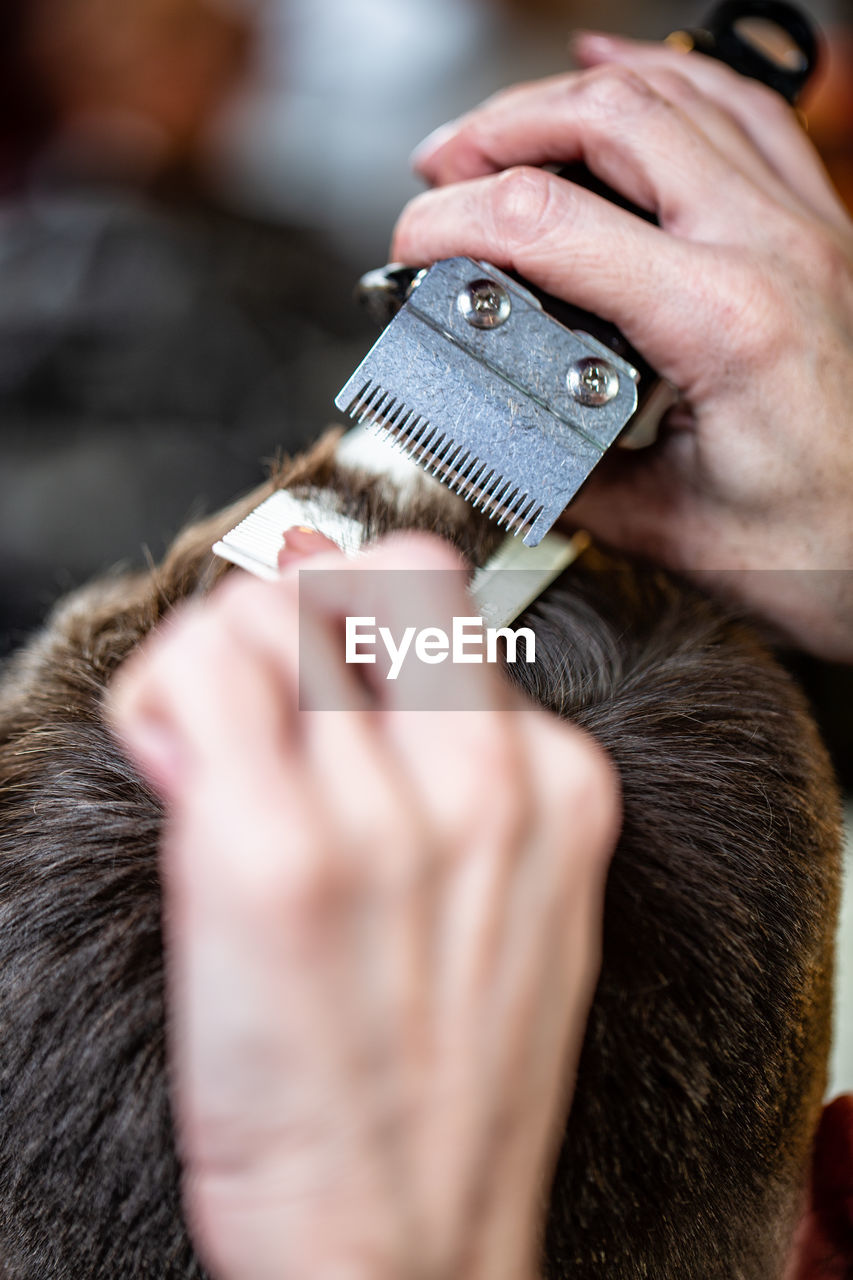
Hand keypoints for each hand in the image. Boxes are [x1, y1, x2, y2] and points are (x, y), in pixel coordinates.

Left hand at [108, 532, 618, 1279]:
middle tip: (257, 699)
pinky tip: (172, 770)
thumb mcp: (510, 911)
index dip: (348, 634)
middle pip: (360, 575)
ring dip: (219, 656)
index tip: (312, 689)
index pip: (434, 599)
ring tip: (206, 748)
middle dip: (292, 614)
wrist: (406, 1242)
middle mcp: (482, 777)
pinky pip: (198, 669)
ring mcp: (382, 810)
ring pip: (270, 607)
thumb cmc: (446, 1090)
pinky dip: (163, 695)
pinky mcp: (274, 849)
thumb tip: (348, 651)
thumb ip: (455, 774)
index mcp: (552, 786)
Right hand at [393, 34, 852, 660]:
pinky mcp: (819, 228)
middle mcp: (772, 247)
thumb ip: (568, 482)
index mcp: (724, 322)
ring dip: (572, 96)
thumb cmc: (829, 545)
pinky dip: (666, 77)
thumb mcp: (670, 531)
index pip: (549, 222)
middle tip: (439, 169)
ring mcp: (805, 225)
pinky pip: (741, 109)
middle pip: (611, 120)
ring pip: (675, 93)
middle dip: (499, 130)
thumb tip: (498, 449)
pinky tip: (620, 76)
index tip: (411, 241)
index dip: (455, 217)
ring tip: (503, 127)